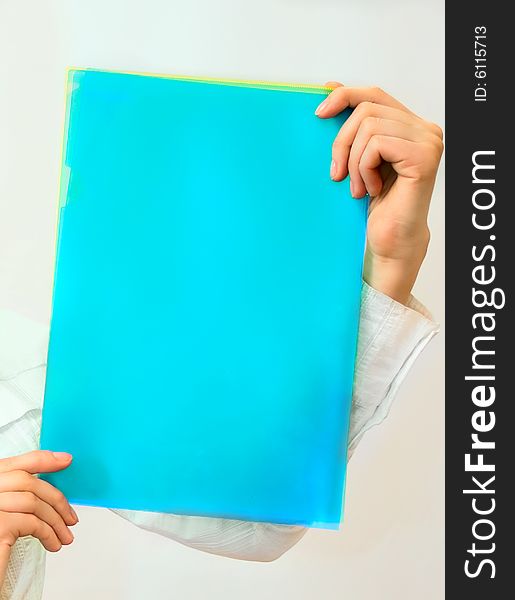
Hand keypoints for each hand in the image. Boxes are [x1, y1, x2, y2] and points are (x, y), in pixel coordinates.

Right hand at [0, 451, 77, 586]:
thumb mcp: (5, 509)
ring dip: (56, 521)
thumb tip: (51, 488)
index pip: (17, 463)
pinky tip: (53, 543)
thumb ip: (19, 494)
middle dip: (56, 499)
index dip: (44, 460)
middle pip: (28, 482)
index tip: (66, 461)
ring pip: (34, 503)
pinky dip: (48, 532)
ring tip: (64, 536)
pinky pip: (32, 522)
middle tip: (70, 517)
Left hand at [315, 84, 442, 303]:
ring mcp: (428, 141)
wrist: (388, 241)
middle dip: (342, 142)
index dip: (344, 96)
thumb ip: (353, 125)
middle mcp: (425, 129)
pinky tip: (372, 189)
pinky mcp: (423, 156)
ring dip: (354, 161)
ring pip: (369, 126)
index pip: (374, 94)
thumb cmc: (375, 205)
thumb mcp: (358, 158)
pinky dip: (364, 168)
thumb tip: (330, 86)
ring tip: (359, 187)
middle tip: (337, 173)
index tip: (319, 113)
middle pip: (366, 108)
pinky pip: (377, 144)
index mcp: (411, 126)